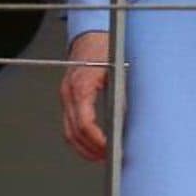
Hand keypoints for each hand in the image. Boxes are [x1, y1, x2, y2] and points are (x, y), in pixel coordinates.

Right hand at [59, 31, 111, 161]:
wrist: (91, 36)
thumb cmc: (106, 49)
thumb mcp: (120, 71)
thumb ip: (123, 95)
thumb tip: (130, 120)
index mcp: (81, 85)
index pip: (85, 123)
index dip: (97, 140)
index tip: (110, 150)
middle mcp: (69, 93)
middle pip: (73, 132)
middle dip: (91, 149)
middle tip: (110, 158)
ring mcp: (66, 96)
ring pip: (68, 132)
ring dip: (84, 148)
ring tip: (103, 157)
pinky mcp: (68, 98)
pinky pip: (70, 124)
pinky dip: (81, 138)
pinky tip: (94, 145)